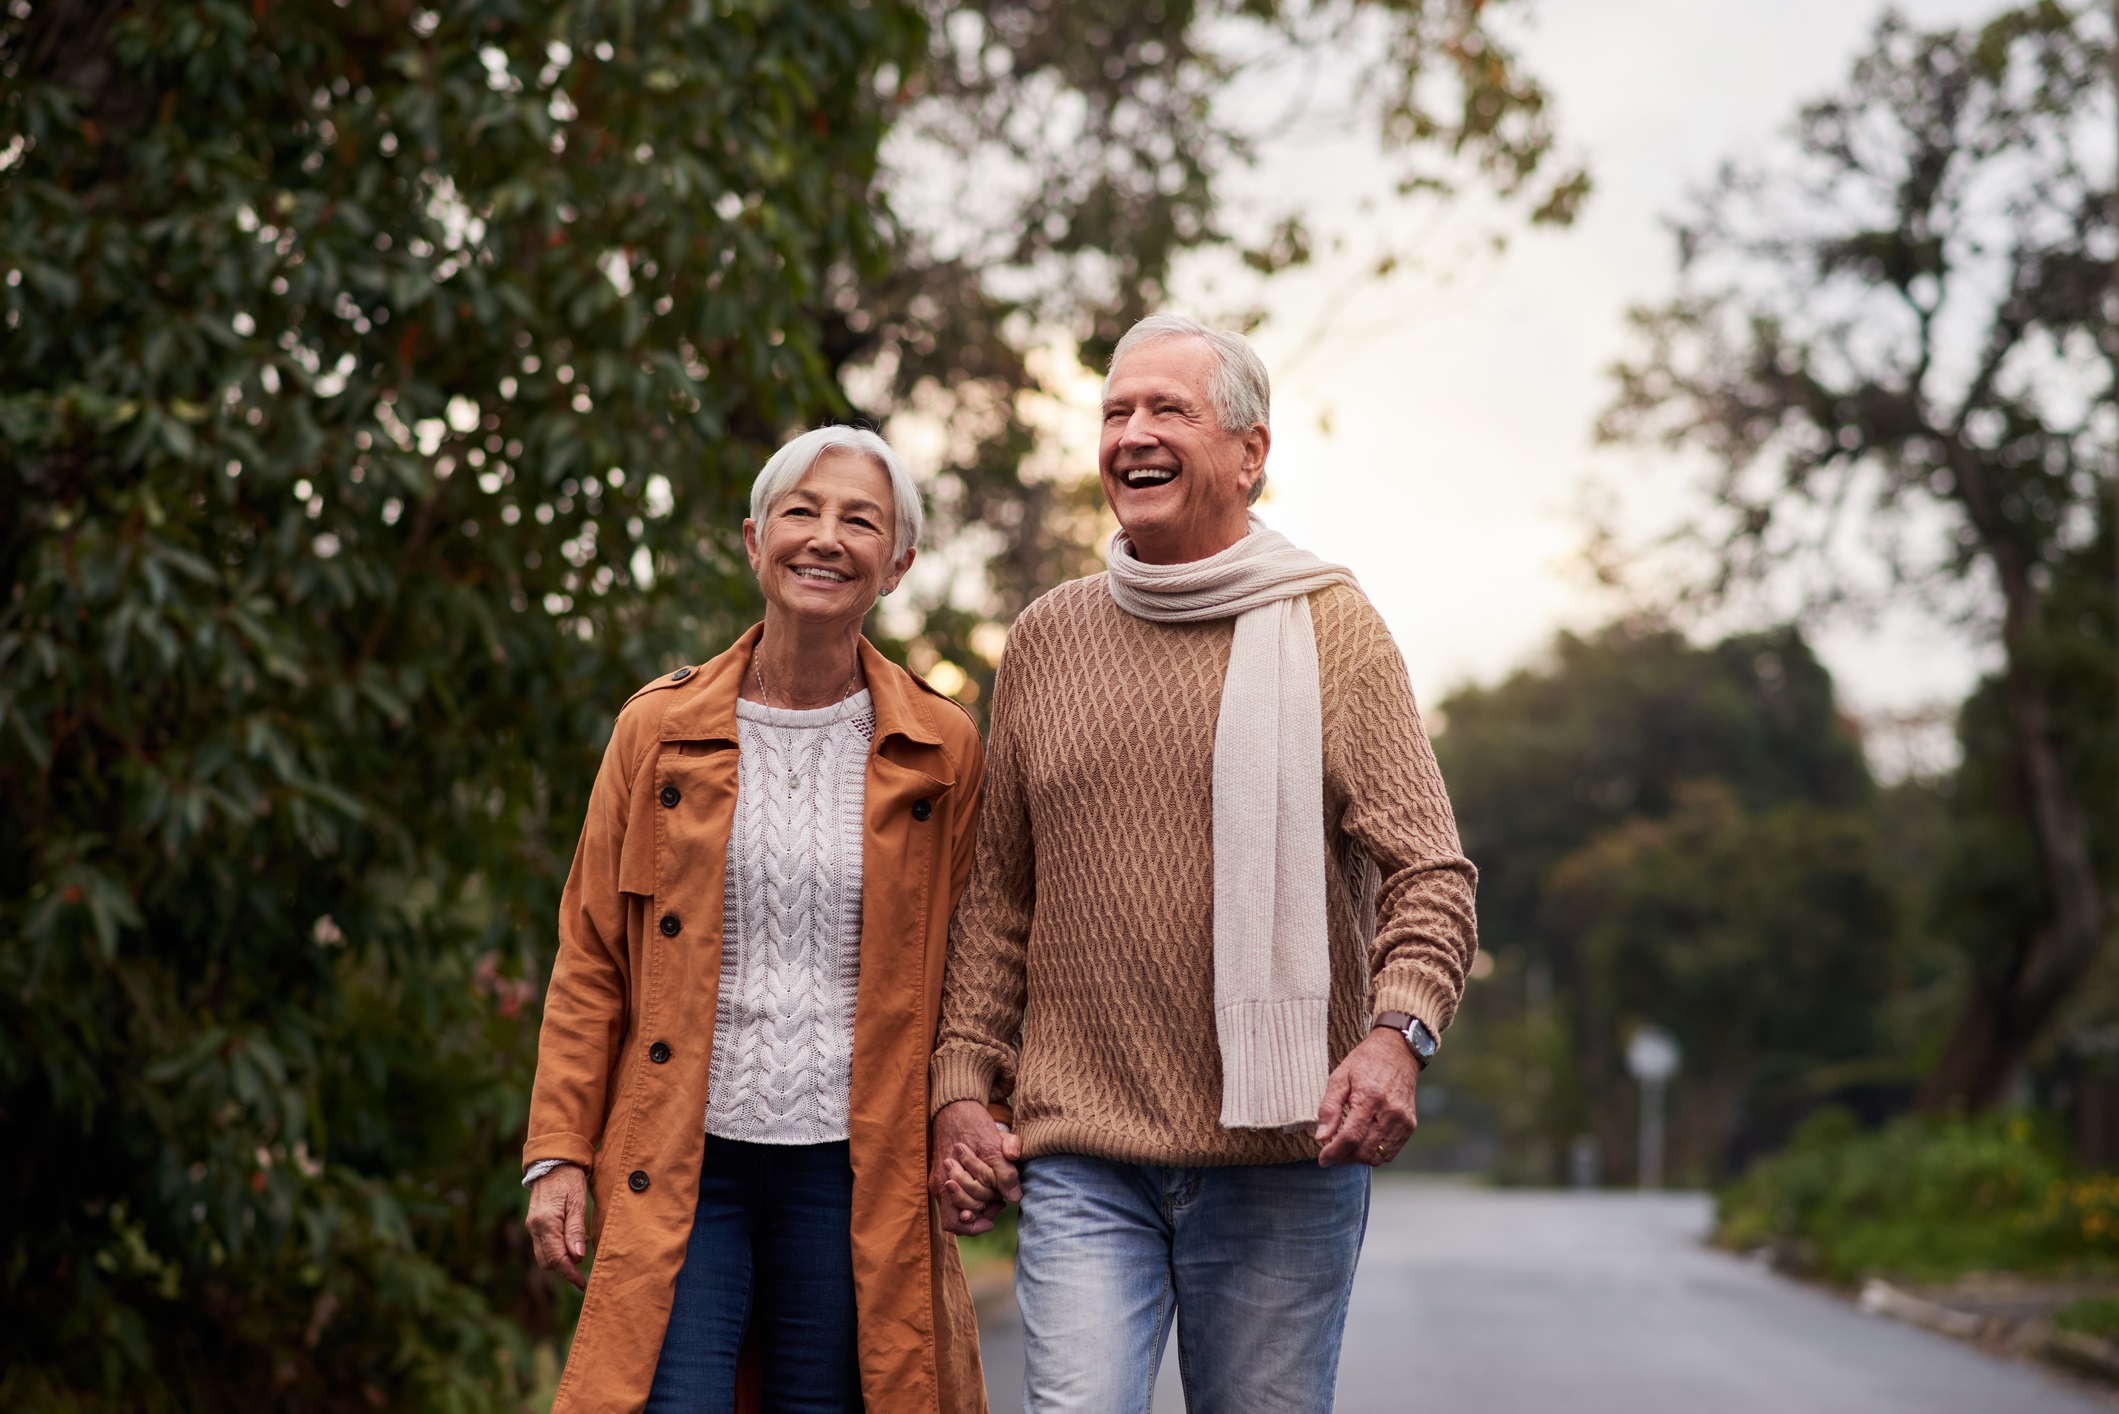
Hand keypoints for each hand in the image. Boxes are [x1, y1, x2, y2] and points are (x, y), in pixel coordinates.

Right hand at [525, 1163, 589, 1289]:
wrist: (553, 1161)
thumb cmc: (569, 1179)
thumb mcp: (578, 1201)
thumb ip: (576, 1229)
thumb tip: (578, 1256)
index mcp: (546, 1223)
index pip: (557, 1258)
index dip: (570, 1274)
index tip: (583, 1284)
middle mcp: (535, 1227)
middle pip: (548, 1262)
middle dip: (565, 1267)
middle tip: (584, 1261)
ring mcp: (532, 1226)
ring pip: (544, 1255)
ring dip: (561, 1258)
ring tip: (579, 1245)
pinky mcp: (534, 1223)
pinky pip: (544, 1244)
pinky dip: (557, 1248)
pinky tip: (571, 1238)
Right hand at [930, 1099, 1023, 1235]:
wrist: (955, 1105)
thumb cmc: (973, 1123)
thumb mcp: (995, 1144)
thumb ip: (1005, 1171)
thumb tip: (1015, 1197)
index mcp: (948, 1179)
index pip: (955, 1221)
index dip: (975, 1226)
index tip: (993, 1218)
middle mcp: (940, 1183)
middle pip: (957, 1217)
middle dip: (981, 1214)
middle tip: (1000, 1203)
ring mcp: (939, 1179)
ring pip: (956, 1207)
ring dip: (977, 1205)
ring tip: (996, 1195)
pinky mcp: (942, 1174)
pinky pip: (955, 1195)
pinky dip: (971, 1195)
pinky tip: (987, 1184)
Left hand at [1315, 1028, 1419, 1166]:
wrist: (1398, 1051)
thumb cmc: (1364, 1062)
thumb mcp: (1339, 1077)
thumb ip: (1329, 1108)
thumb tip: (1321, 1137)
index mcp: (1369, 1098)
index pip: (1351, 1137)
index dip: (1334, 1153)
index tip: (1322, 1159)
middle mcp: (1389, 1112)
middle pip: (1364, 1152)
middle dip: (1344, 1157)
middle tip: (1332, 1151)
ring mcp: (1402, 1121)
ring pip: (1378, 1157)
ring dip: (1359, 1158)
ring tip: (1346, 1147)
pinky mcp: (1410, 1125)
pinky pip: (1390, 1152)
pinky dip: (1374, 1154)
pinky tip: (1363, 1142)